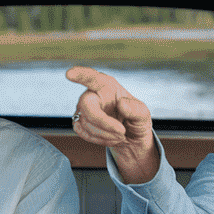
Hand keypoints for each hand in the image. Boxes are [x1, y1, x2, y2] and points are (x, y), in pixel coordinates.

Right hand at [66, 66, 159, 183]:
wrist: (129, 138)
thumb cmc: (135, 121)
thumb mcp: (143, 115)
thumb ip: (136, 109)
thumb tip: (121, 104)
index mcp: (107, 86)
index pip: (92, 77)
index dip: (80, 74)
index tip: (69, 73)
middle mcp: (92, 94)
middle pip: (86, 104)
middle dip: (103, 121)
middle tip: (122, 132)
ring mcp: (83, 109)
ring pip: (86, 122)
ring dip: (106, 134)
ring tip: (121, 135)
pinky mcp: (79, 122)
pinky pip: (83, 132)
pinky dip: (99, 139)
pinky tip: (111, 138)